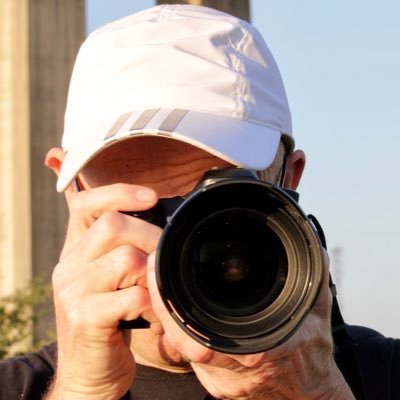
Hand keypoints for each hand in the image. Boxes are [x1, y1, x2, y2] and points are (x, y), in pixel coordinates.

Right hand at [47, 184, 160, 399]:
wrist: (88, 373)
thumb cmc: (109, 320)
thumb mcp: (110, 280)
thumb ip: (123, 250)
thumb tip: (158, 221)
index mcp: (76, 250)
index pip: (85, 203)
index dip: (119, 193)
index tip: (151, 197)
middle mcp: (69, 265)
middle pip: (112, 226)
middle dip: (151, 237)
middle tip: (162, 263)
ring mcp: (74, 292)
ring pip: (127, 258)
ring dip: (153, 275)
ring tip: (155, 294)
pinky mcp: (85, 318)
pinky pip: (135, 297)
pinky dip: (154, 306)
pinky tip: (152, 318)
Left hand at [147, 251, 354, 399]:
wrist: (310, 396)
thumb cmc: (313, 355)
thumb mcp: (318, 311)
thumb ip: (313, 277)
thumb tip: (311, 246)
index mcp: (256, 353)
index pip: (201, 339)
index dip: (173, 310)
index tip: (161, 274)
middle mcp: (232, 370)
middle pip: (180, 340)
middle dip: (161, 303)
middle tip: (152, 270)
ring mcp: (220, 379)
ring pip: (178, 346)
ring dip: (166, 313)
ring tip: (158, 281)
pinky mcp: (214, 380)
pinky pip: (186, 352)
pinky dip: (177, 327)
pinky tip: (174, 305)